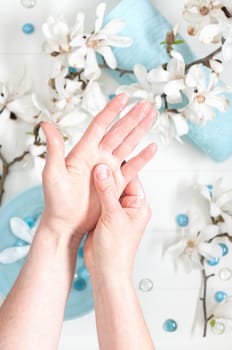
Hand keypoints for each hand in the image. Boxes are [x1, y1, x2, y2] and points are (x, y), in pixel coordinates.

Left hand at [40, 94, 155, 238]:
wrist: (66, 223)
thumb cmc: (56, 201)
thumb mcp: (52, 174)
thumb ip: (54, 149)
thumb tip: (46, 124)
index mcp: (83, 152)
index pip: (100, 126)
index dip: (112, 111)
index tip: (123, 98)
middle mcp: (98, 157)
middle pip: (118, 132)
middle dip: (132, 118)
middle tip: (145, 105)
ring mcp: (108, 169)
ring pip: (127, 146)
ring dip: (139, 132)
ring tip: (150, 118)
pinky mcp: (116, 182)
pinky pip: (132, 168)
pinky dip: (142, 158)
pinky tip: (151, 148)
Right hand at [84, 163, 150, 280]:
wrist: (106, 271)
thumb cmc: (117, 251)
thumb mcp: (112, 216)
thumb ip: (107, 192)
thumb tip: (103, 170)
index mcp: (139, 206)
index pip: (131, 178)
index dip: (120, 166)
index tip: (108, 155)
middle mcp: (129, 207)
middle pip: (119, 183)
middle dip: (108, 173)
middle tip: (96, 160)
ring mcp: (116, 212)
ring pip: (107, 191)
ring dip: (99, 183)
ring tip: (88, 170)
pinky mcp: (104, 217)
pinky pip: (99, 200)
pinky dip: (93, 193)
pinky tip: (85, 185)